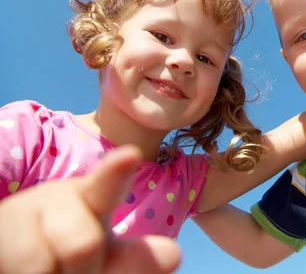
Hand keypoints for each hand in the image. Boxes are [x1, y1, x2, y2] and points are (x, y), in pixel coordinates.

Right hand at [0, 146, 180, 273]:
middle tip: (73, 268)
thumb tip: (174, 254)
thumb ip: (134, 260)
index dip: (116, 173)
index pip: (106, 185)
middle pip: (84, 244)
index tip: (130, 156)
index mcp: (92, 198)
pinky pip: (26, 267)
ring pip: (44, 262)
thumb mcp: (105, 260)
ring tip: (49, 269)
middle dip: (85, 270)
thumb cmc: (67, 260)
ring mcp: (20, 214)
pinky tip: (24, 270)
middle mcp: (55, 198)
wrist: (18, 259)